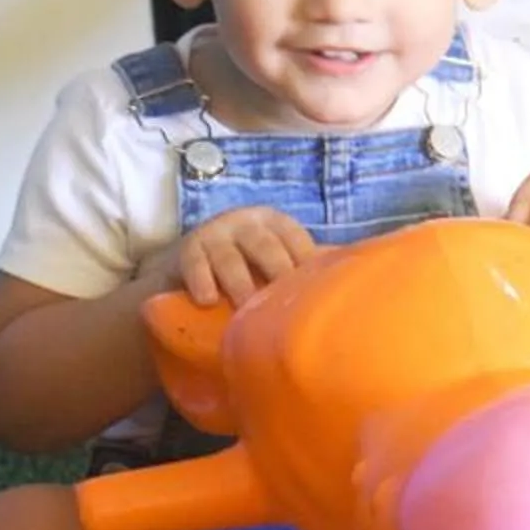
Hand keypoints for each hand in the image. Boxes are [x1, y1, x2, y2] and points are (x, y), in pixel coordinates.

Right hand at [163, 205, 319, 308]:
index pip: (295, 237)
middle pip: (265, 246)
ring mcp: (214, 233)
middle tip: (287, 301)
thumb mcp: (270, 259)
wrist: (184, 265)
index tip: (318, 287)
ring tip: (247, 308)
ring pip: (229, 258)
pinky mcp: (187, 249)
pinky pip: (195, 264)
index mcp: (273, 222)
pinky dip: (201, 281)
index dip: (307, 260)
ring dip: (240, 283)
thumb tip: (345, 287)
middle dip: (277, 271)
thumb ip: (297, 267)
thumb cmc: (244, 266)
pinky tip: (208, 301)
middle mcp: (245, 223)